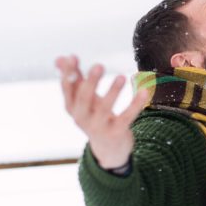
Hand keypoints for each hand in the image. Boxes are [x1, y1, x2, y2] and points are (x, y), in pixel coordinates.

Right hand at [55, 55, 148, 169]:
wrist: (109, 148)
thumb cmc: (94, 116)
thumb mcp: (83, 100)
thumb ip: (75, 78)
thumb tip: (60, 57)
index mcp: (72, 107)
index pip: (67, 89)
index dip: (68, 73)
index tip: (73, 57)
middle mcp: (82, 118)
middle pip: (84, 98)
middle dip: (91, 82)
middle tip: (99, 65)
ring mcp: (99, 127)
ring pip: (105, 108)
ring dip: (113, 92)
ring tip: (121, 76)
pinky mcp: (116, 132)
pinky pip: (126, 117)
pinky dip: (135, 104)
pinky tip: (144, 91)